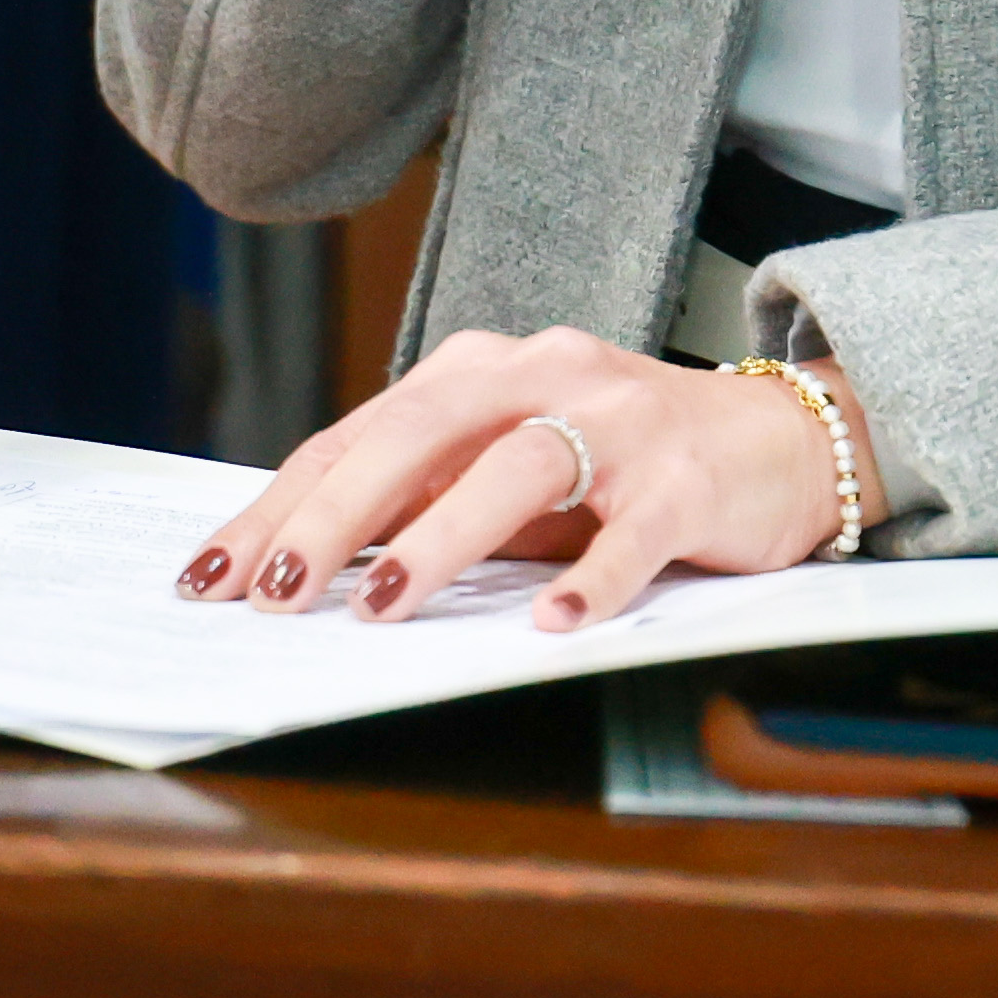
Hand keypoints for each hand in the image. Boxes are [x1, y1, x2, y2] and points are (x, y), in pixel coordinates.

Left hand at [172, 326, 882, 635]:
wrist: (784, 438)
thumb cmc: (623, 464)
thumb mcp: (511, 471)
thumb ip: (427, 500)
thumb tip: (307, 571)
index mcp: (483, 372)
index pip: (360, 436)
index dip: (282, 505)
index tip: (212, 574)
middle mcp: (544, 376)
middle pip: (420, 434)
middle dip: (333, 518)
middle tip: (271, 596)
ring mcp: (622, 424)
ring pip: (517, 466)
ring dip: (440, 538)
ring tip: (380, 607)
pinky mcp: (689, 481)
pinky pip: (634, 530)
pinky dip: (591, 576)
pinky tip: (551, 625)